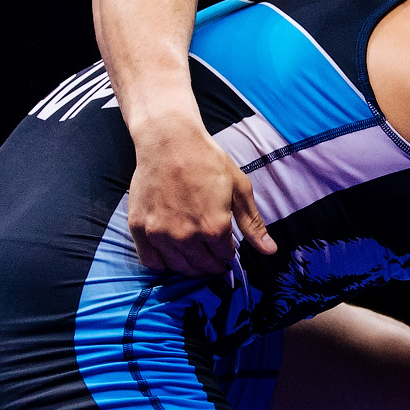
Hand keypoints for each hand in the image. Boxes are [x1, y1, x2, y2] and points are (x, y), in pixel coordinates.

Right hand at [127, 119, 274, 273]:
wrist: (169, 141)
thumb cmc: (207, 160)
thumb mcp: (239, 188)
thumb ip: (253, 224)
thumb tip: (270, 251)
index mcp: (214, 228)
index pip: (224, 257)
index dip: (228, 254)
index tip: (226, 248)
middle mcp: (186, 236)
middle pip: (202, 267)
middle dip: (212, 264)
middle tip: (213, 256)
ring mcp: (160, 234)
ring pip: (178, 268)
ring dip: (190, 267)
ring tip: (195, 256)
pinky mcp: (139, 228)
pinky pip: (151, 261)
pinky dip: (162, 263)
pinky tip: (171, 254)